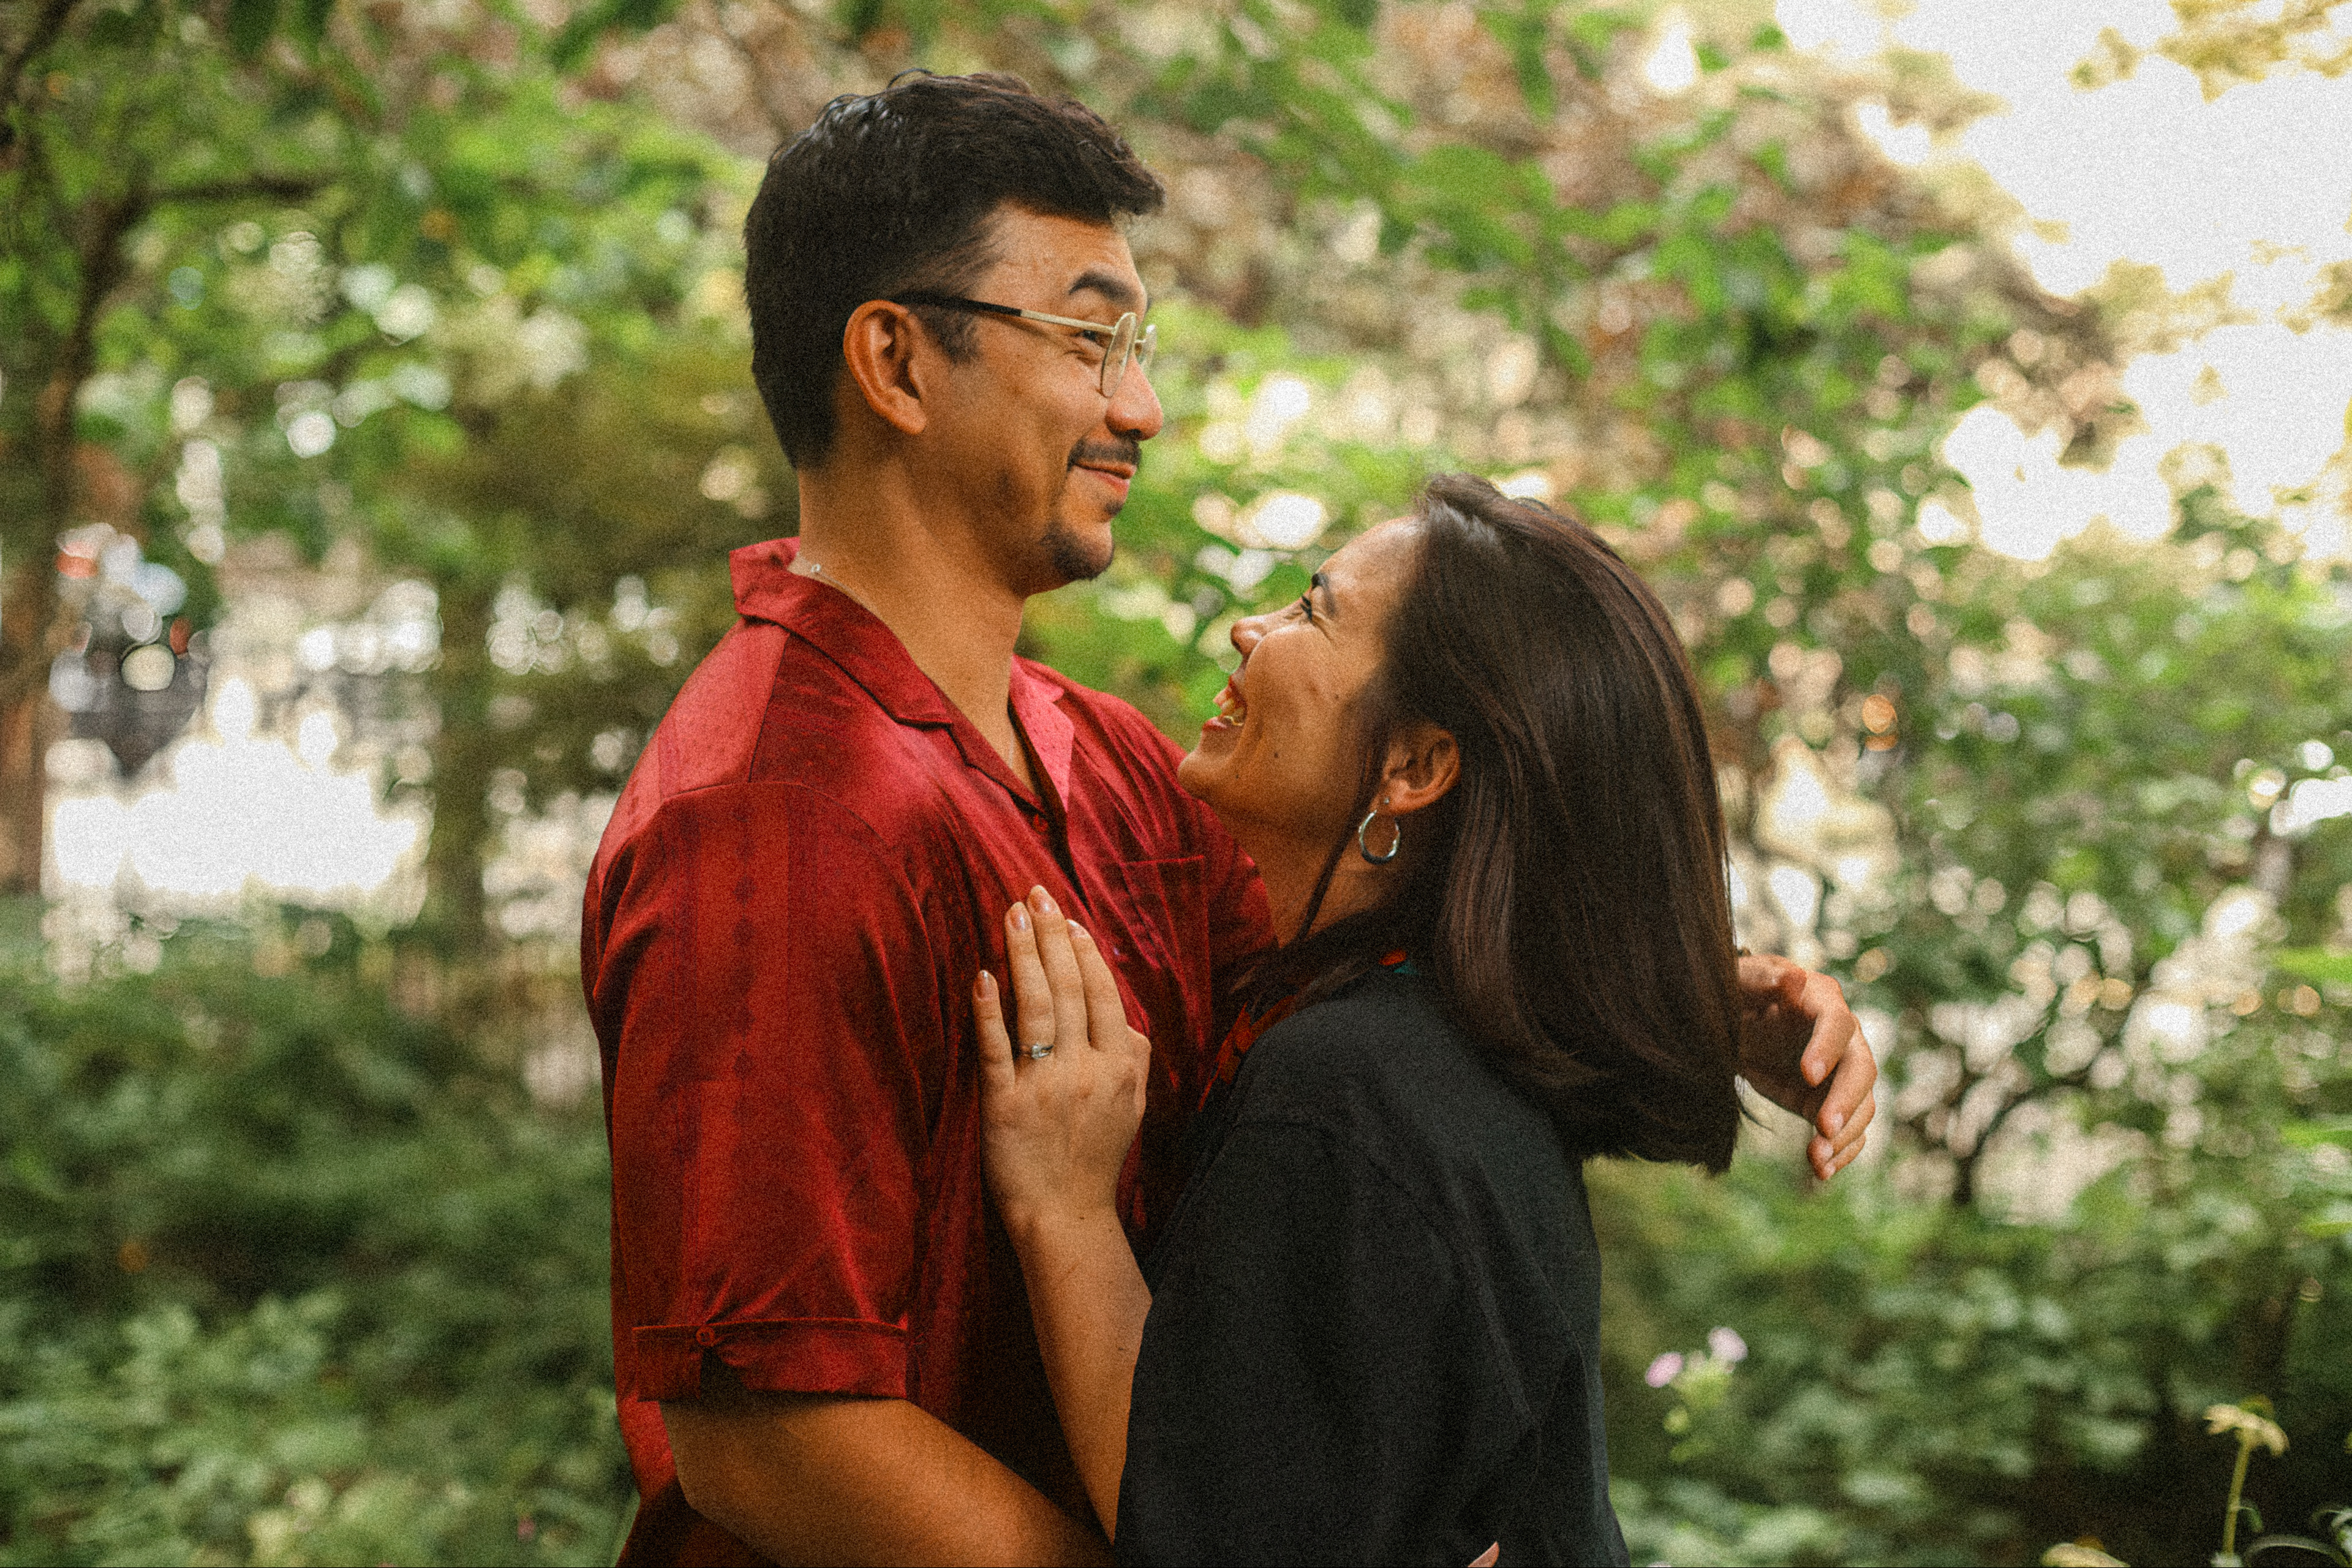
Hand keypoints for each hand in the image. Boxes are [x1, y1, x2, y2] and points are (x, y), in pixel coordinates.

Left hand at [975, 886, 1150, 1238]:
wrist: (1066, 1216)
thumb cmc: (1096, 1158)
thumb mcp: (1132, 1105)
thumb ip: (1132, 1056)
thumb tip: (1123, 1013)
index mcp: (1120, 1067)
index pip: (1104, 995)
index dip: (1085, 953)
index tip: (1068, 920)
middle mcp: (1086, 1070)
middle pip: (1070, 990)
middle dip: (1051, 937)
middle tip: (1036, 895)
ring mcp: (1044, 1087)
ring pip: (1036, 1007)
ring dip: (1024, 957)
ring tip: (1011, 916)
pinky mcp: (1004, 1106)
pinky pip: (995, 1049)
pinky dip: (989, 1010)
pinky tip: (983, 977)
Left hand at [1735, 954, 1875, 1178]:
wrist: (1732, 1024)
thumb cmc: (1735, 995)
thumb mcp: (1738, 983)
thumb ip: (1760, 980)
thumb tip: (1794, 977)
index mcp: (1821, 999)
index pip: (1837, 1023)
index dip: (1827, 1048)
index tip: (1807, 1075)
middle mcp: (1843, 1036)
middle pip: (1861, 1068)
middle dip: (1846, 1100)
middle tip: (1824, 1129)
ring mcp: (1841, 1071)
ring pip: (1862, 1104)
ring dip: (1844, 1135)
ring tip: (1817, 1161)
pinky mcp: (1830, 1101)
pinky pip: (1849, 1129)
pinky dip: (1840, 1152)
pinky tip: (1821, 1171)